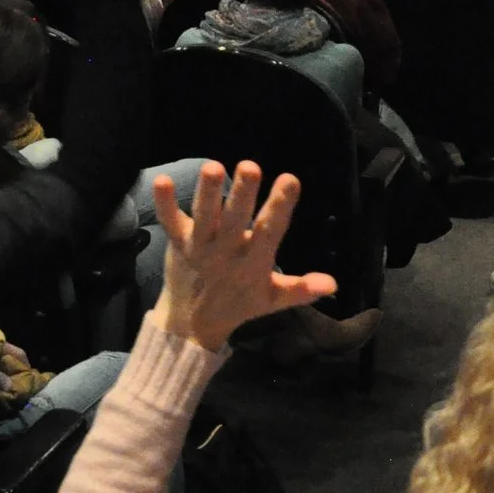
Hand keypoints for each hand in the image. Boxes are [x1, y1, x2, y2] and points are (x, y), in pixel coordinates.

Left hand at [150, 161, 336, 351]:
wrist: (190, 325)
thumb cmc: (238, 304)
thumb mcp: (271, 299)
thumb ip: (301, 289)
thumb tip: (333, 283)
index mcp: (253, 263)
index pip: (270, 231)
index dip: (281, 205)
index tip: (289, 179)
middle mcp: (226, 253)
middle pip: (234, 220)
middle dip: (242, 194)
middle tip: (249, 167)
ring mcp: (199, 248)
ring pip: (203, 217)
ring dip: (207, 193)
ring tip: (212, 167)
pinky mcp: (177, 244)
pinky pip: (169, 223)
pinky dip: (164, 204)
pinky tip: (161, 181)